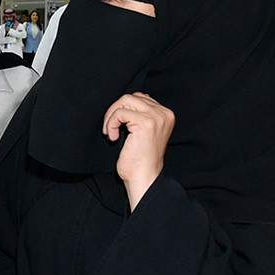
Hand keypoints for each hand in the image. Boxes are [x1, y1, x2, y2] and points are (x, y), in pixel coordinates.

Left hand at [103, 92, 174, 209]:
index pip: (140, 98)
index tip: (117, 125)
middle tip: (109, 128)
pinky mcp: (145, 123)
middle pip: (131, 97)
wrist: (144, 177)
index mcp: (165, 114)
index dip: (123, 109)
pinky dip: (111, 124)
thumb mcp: (142, 132)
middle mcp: (164, 113)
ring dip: (111, 116)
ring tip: (110, 132)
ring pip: (125, 101)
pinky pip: (120, 113)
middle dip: (115, 110)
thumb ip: (139, 116)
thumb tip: (122, 103)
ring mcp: (156, 117)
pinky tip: (113, 138)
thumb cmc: (140, 159)